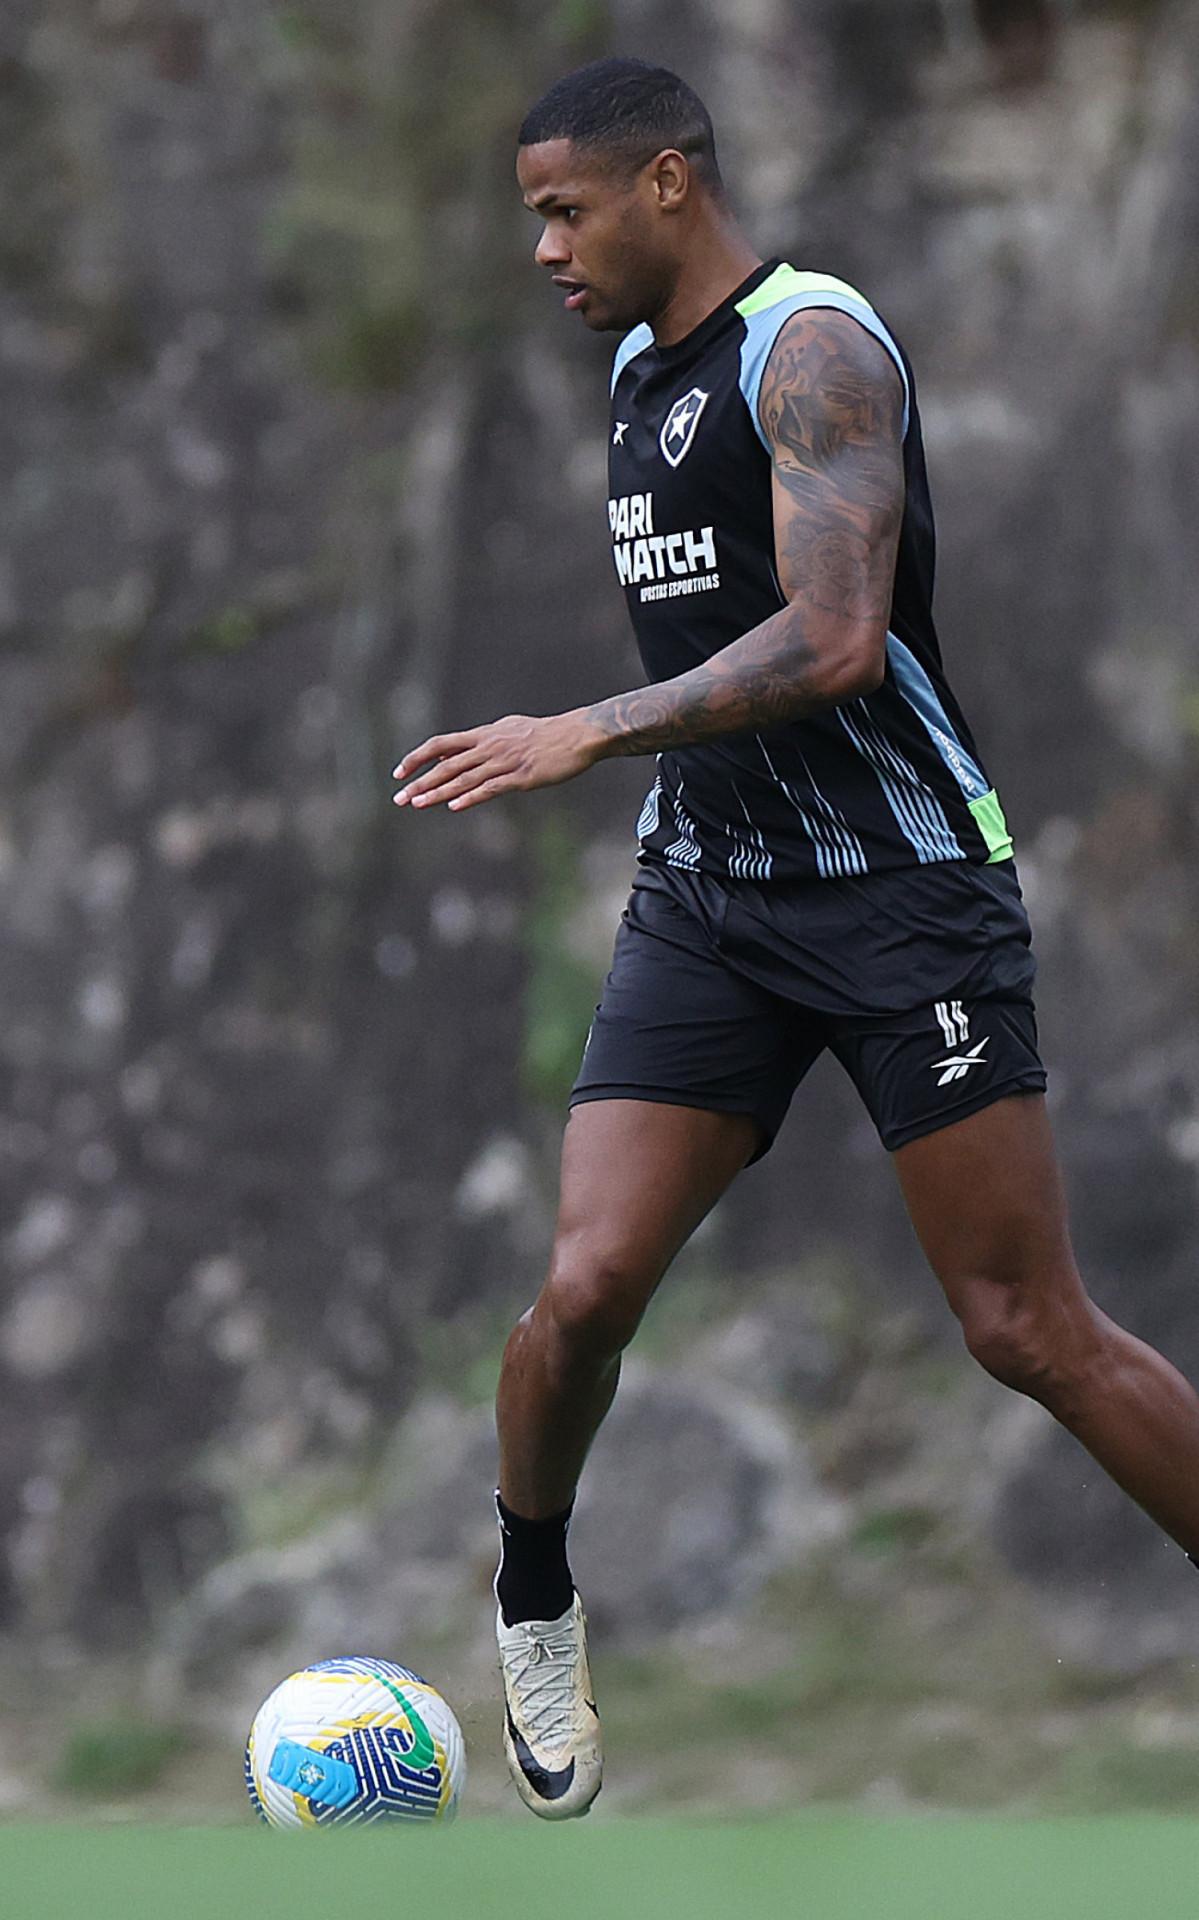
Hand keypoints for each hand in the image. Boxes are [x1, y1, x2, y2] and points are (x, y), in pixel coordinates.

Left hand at [393, 710, 600, 812]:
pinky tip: (455, 806)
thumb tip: (452, 752)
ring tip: (417, 804)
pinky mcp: (521, 777)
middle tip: (399, 798)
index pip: (440, 744)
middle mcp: (489, 746)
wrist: (577, 735)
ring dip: (438, 793)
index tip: (399, 773)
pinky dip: (471, 797)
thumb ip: (479, 741)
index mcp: (484, 735)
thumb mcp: (507, 730)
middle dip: (420, 782)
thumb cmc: (544, 734)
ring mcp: (504, 762)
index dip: (418, 758)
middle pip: (446, 765)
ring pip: (464, 778)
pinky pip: (491, 788)